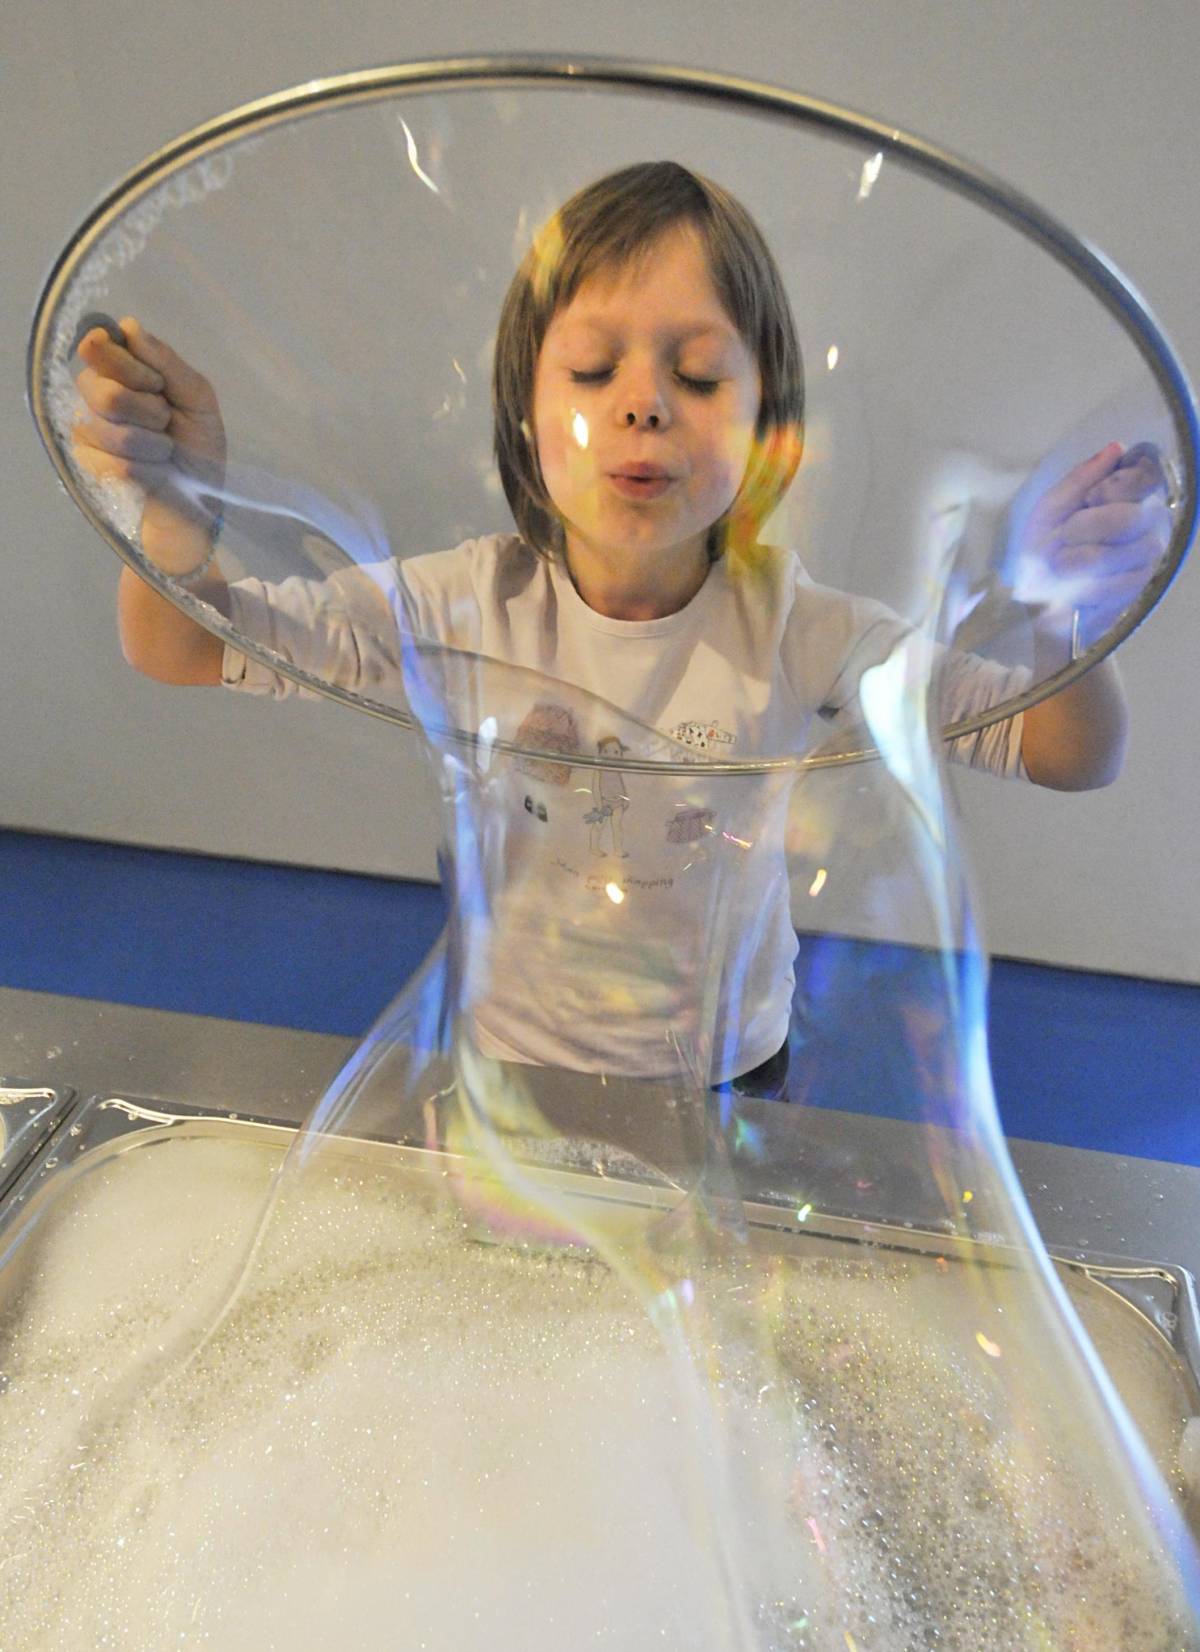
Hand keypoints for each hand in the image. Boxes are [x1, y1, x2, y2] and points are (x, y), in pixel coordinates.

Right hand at [71, 318, 226, 573]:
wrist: (199, 497)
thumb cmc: (199, 444)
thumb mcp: (198, 398)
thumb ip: (167, 362)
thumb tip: (129, 327)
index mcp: (121, 367)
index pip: (99, 345)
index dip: (130, 366)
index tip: (157, 384)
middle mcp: (95, 391)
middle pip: (102, 390)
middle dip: (147, 410)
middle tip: (166, 421)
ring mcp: (86, 426)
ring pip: (109, 428)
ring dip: (151, 443)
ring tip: (164, 449)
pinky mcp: (87, 461)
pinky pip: (112, 460)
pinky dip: (146, 467)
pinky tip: (154, 469)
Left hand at [1013, 441, 1174, 651]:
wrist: (1032, 596)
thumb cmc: (1043, 545)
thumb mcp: (1051, 507)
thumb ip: (1081, 478)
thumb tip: (1115, 448)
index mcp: (1130, 495)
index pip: (1147, 478)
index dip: (1113, 488)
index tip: (1089, 499)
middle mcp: (1149, 524)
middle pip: (1131, 518)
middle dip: (1086, 526)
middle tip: (1065, 535)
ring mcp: (1146, 558)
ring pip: (1122, 552)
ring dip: (1078, 558)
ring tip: (1062, 563)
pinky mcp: (1137, 590)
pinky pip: (1114, 584)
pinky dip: (1083, 585)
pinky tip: (1073, 585)